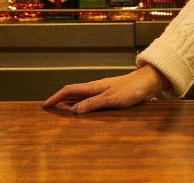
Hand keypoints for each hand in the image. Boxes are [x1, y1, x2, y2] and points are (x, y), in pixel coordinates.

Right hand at [42, 65, 169, 113]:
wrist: (148, 81)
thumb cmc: (131, 89)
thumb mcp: (111, 99)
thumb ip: (92, 104)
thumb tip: (73, 110)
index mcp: (93, 87)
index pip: (69, 90)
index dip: (56, 97)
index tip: (45, 105)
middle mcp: (96, 87)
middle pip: (73, 92)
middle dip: (59, 100)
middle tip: (49, 109)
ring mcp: (103, 90)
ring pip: (81, 95)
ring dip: (70, 102)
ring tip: (61, 111)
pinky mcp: (110, 94)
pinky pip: (90, 98)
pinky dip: (82, 104)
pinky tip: (83, 109)